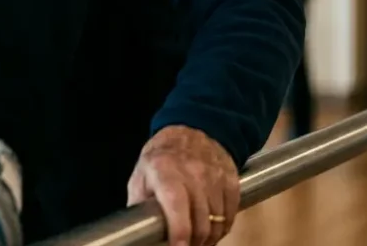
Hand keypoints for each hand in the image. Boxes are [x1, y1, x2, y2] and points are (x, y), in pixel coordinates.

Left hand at [127, 125, 239, 245]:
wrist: (192, 132)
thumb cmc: (162, 158)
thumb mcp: (141, 176)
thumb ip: (138, 203)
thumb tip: (135, 228)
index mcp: (165, 172)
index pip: (176, 206)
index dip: (179, 232)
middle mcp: (192, 173)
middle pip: (201, 220)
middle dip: (195, 242)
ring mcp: (214, 176)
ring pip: (218, 220)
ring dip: (209, 238)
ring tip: (199, 241)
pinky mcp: (230, 180)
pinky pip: (231, 213)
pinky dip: (223, 227)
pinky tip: (213, 229)